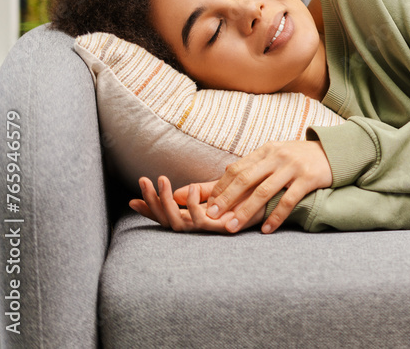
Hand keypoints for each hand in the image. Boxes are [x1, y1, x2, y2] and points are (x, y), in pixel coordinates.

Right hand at [129, 176, 261, 233]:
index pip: (167, 216)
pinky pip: (202, 221)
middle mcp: (202, 226)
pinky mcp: (225, 227)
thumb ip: (198, 191)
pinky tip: (191, 189)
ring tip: (162, 181)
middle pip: (167, 221)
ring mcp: (212, 228)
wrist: (276, 198)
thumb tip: (174, 191)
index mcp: (198, 217)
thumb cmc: (251, 195)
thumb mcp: (220, 190)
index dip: (150, 210)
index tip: (132, 200)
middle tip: (143, 182)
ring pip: (179, 223)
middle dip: (153, 203)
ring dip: (166, 203)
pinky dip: (193, 206)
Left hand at [204, 140, 333, 233]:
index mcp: (266, 150)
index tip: (208, 203)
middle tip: (212, 215)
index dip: (221, 186)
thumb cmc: (301, 157)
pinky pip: (288, 201)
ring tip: (233, 226)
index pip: (237, 168)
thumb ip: (256, 163)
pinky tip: (266, 229)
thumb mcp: (278, 153)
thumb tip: (227, 173)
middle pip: (245, 179)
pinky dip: (275, 217)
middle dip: (226, 199)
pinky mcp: (308, 178)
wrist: (335, 151)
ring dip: (245, 211)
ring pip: (263, 191)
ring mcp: (293, 167)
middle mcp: (277, 156)